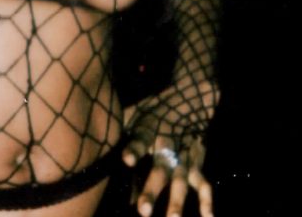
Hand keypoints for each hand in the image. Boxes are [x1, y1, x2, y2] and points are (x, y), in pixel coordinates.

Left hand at [121, 81, 218, 216]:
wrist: (190, 97)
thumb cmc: (153, 110)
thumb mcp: (134, 113)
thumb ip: (118, 131)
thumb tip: (95, 146)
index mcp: (148, 131)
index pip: (140, 141)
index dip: (134, 150)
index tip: (127, 160)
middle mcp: (167, 146)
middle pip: (160, 170)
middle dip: (152, 190)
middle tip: (142, 211)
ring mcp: (184, 157)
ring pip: (181, 182)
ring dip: (177, 201)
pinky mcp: (197, 163)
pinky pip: (204, 184)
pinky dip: (207, 201)